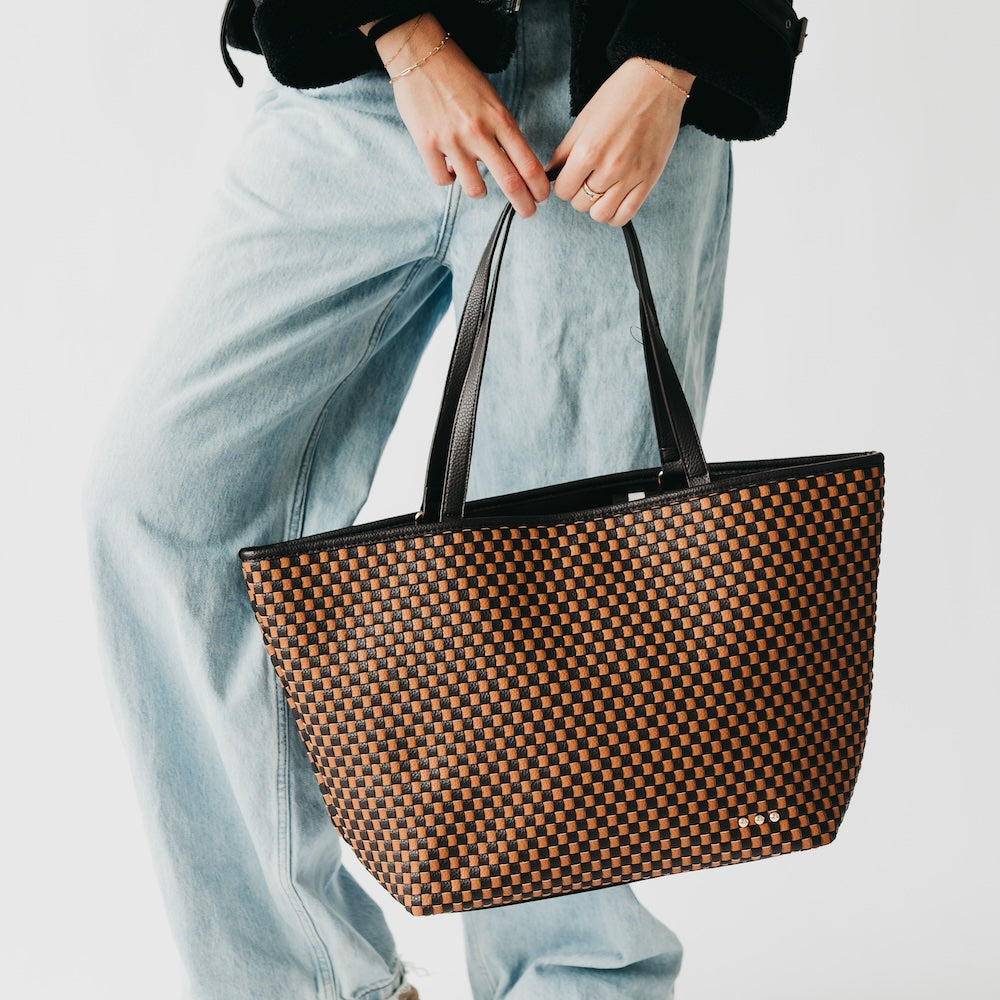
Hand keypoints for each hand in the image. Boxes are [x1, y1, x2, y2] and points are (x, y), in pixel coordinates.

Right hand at [372, 15, 549, 216]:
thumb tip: (513, 161)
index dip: (539, 186)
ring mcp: (452, 141)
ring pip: (475, 189)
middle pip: (510, 182)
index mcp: (499, 118)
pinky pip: (443, 181)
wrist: (420, 54)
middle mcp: (479, 132)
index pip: (528, 162)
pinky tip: (450, 169)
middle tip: (528, 212)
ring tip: (477, 182)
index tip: (542, 196)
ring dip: (480, 192)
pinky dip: (449, 180)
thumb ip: (502, 129)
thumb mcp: (490, 98)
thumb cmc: (458, 75)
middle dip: (524, 204)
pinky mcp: (427, 145)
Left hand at [544, 57, 693, 226]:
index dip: (563, 184)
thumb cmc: (620, 95)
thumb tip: (551, 174)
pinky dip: (615, 214)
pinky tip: (614, 199)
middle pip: (580, 204)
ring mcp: (632, 176)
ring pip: (601, 214)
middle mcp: (610, 168)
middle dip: (579, 194)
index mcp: (589, 151)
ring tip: (600, 190)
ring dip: (596, 206)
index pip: (563, 191)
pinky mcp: (649, 180)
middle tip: (587, 178)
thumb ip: (565, 151)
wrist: (658, 82)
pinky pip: (625, 215)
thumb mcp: (584, 120)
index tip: (570, 177)